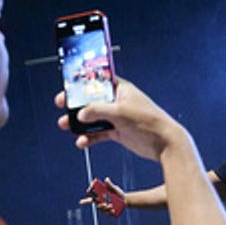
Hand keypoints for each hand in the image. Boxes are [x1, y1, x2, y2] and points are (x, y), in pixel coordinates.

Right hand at [56, 78, 190, 160]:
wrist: (165, 144)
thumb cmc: (149, 122)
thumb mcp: (120, 112)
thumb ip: (98, 111)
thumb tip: (80, 114)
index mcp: (121, 89)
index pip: (98, 80)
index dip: (82, 81)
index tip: (68, 83)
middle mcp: (118, 102)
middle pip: (91, 100)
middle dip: (75, 104)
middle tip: (61, 105)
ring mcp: (118, 118)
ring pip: (93, 118)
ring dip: (79, 123)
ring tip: (65, 125)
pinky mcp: (118, 132)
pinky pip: (99, 133)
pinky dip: (89, 137)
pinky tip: (81, 142)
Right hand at [79, 177, 125, 215]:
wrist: (125, 200)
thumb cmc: (117, 193)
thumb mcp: (114, 188)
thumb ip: (110, 184)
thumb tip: (106, 179)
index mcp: (99, 196)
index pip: (90, 198)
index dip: (85, 200)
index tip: (82, 200)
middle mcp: (100, 203)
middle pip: (97, 205)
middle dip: (100, 205)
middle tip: (105, 204)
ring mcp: (104, 208)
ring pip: (102, 209)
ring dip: (105, 209)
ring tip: (111, 206)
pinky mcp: (109, 212)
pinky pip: (108, 214)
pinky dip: (110, 213)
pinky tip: (113, 211)